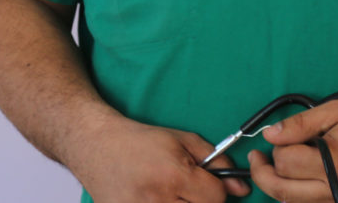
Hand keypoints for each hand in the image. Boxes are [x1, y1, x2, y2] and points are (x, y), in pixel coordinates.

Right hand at [67, 114, 250, 202]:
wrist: (96, 146)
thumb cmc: (139, 141)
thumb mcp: (182, 140)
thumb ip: (215, 160)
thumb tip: (241, 187)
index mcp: (173, 175)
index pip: (216, 198)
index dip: (216, 189)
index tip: (204, 182)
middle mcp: (158, 200)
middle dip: (201, 201)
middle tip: (187, 189)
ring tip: (169, 194)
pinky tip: (154, 198)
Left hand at [247, 99, 337, 202]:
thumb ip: (301, 124)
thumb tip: (269, 135)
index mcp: (336, 164)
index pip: (285, 163)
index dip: (275, 148)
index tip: (275, 139)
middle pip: (284, 193)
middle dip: (264, 174)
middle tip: (259, 160)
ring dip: (284, 189)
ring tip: (283, 169)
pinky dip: (307, 199)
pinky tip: (306, 183)